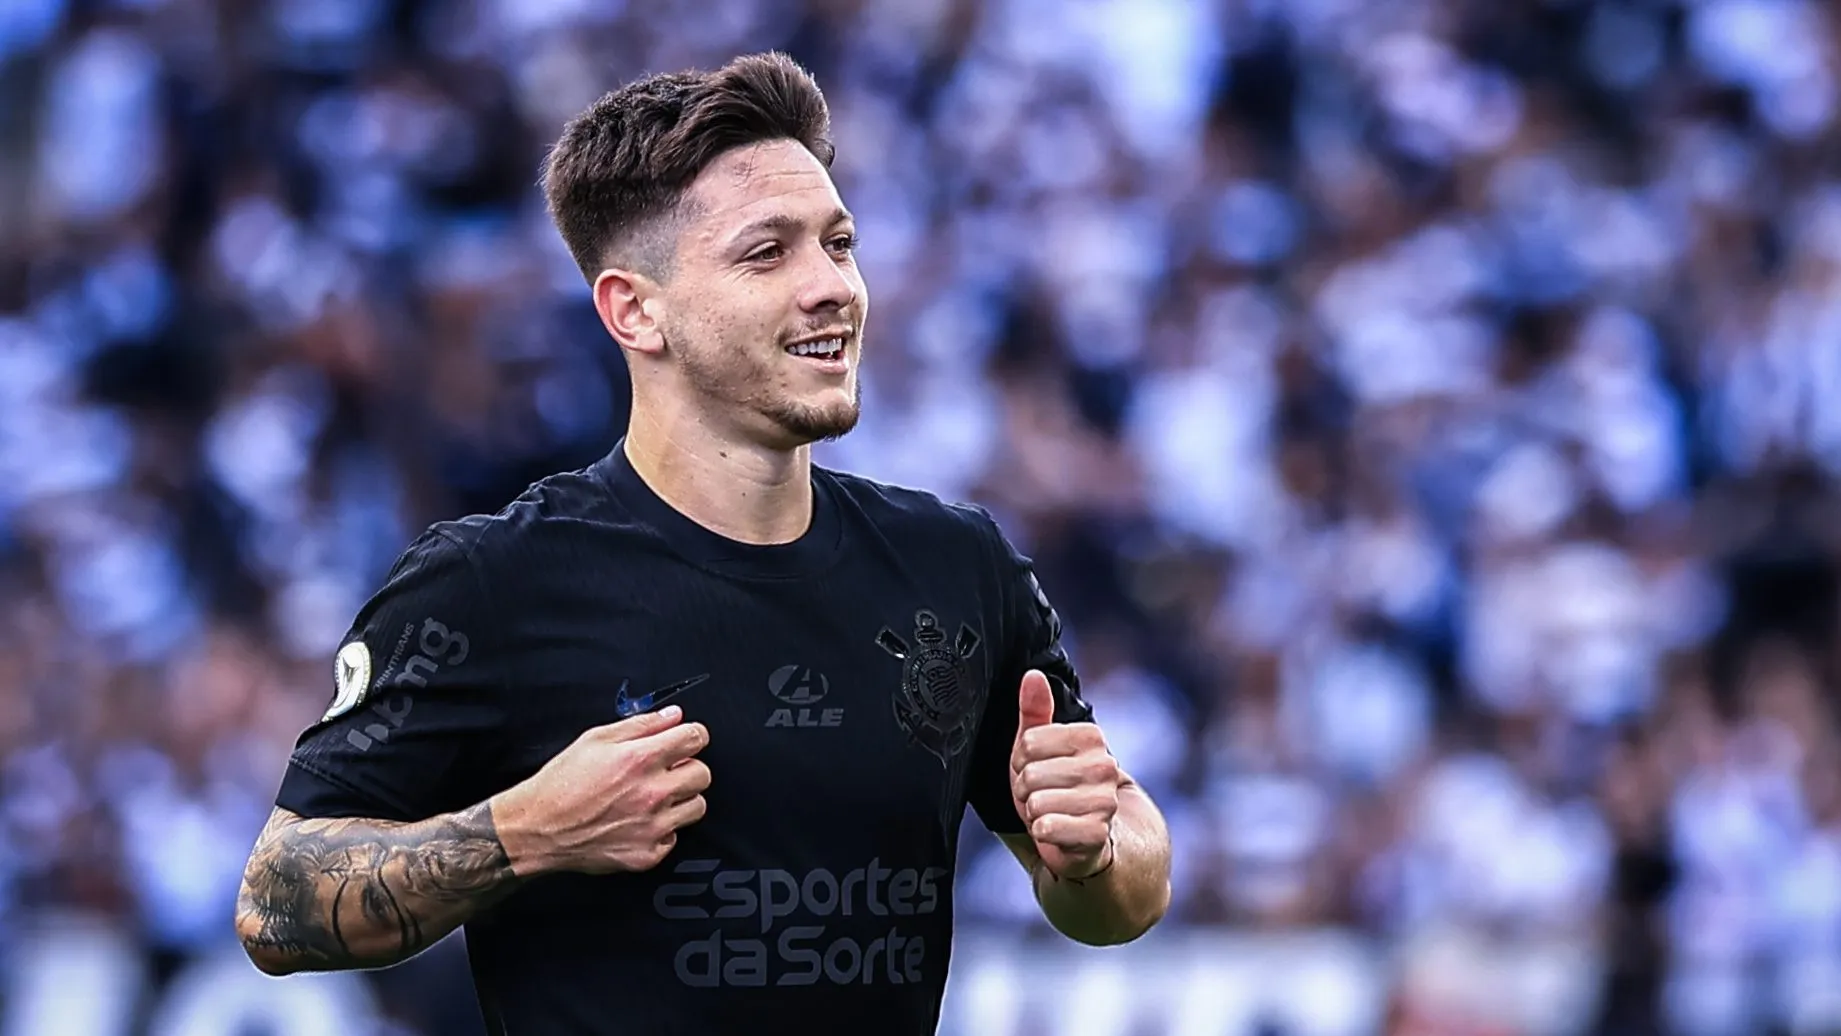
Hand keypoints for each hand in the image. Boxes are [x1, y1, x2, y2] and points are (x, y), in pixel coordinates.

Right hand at [494, 705, 710, 876]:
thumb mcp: (595, 739)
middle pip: (703, 774)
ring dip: (681, 799)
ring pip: (697, 807)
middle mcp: (652, 793)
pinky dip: (662, 830)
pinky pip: (674, 837)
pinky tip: (639, 822)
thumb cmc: (562, 784)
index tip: (686, 739)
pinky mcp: (648, 854)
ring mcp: (653, 827)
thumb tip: (673, 716)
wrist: (538, 829)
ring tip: (654, 798)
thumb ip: (641, 725)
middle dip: (688, 768)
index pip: (696, 738)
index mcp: (640, 759)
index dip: (692, 735)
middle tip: (667, 771)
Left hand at [1009, 670, 1119, 880]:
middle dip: (1025, 791)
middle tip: (1043, 797)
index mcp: (1091, 737)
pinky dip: (1042, 834)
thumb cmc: (1057, 788)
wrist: (1088, 841)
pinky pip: (1048, 828)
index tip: (1037, 771)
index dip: (1022, 762)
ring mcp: (1105, 801)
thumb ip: (1036, 711)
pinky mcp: (1097, 834)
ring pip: (1036, 802)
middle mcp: (1104, 765)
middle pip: (1030, 773)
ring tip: (1050, 814)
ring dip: (1033, 814)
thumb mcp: (1039, 748)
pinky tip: (1055, 834)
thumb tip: (1032, 674)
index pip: (1028, 742)